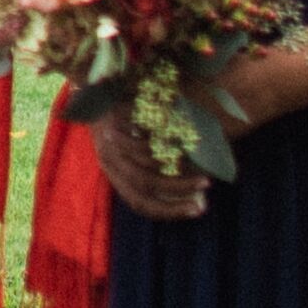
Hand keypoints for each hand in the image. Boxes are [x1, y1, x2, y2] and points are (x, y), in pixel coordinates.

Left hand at [85, 102, 211, 220]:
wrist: (100, 96)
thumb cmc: (131, 132)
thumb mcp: (141, 159)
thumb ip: (165, 178)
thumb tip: (200, 201)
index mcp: (115, 176)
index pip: (139, 203)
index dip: (168, 211)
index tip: (197, 211)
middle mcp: (110, 161)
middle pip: (144, 183)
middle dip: (179, 187)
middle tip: (206, 185)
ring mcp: (111, 140)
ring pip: (145, 159)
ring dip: (177, 163)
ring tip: (198, 157)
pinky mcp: (115, 119)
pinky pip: (143, 134)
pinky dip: (165, 138)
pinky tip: (184, 138)